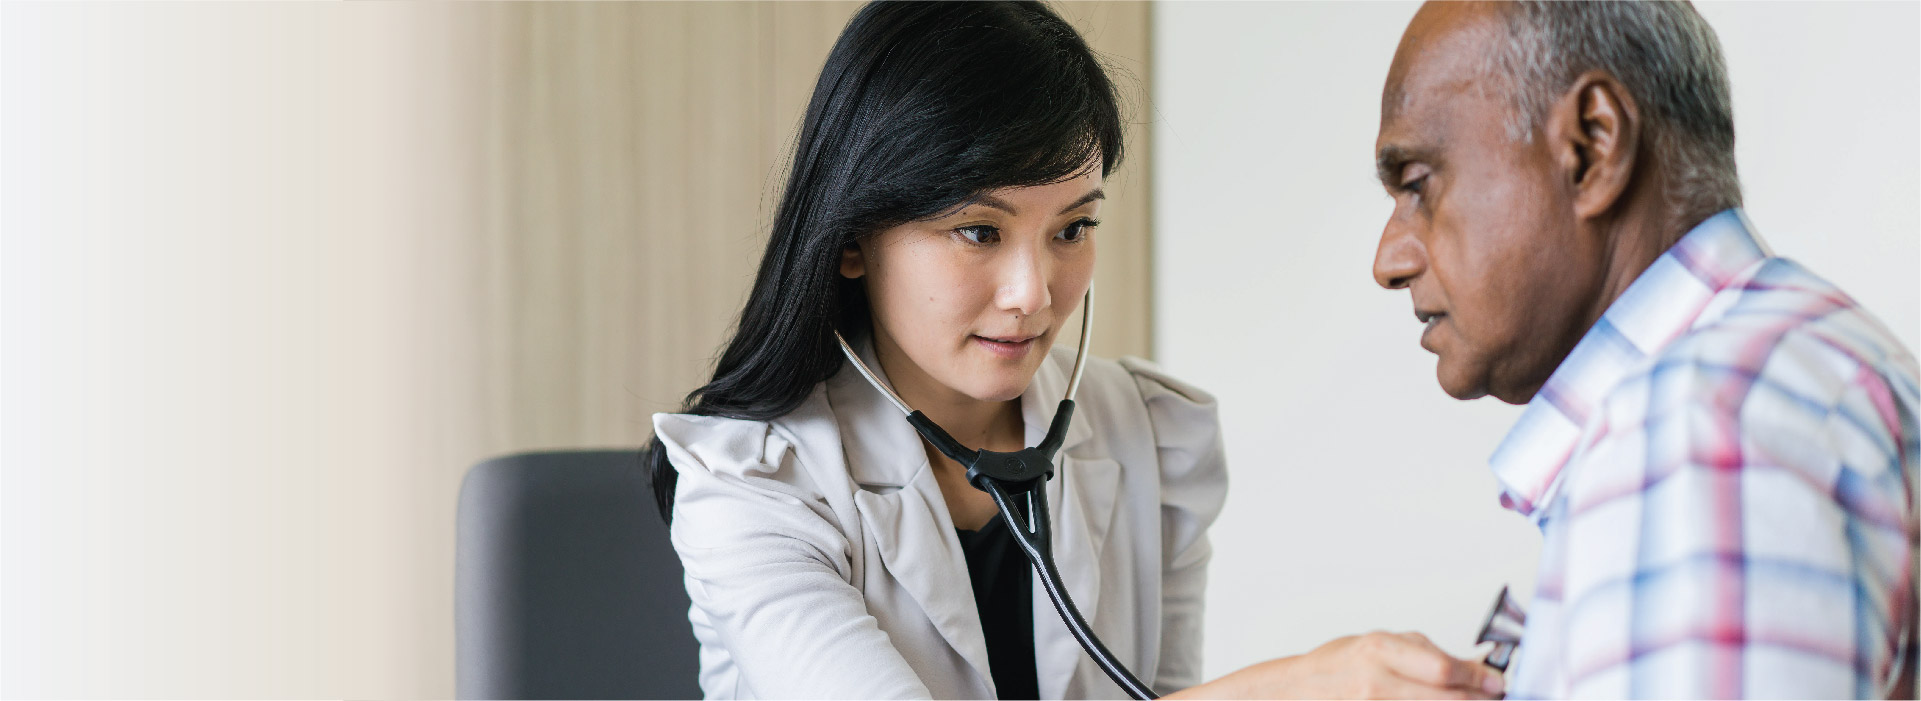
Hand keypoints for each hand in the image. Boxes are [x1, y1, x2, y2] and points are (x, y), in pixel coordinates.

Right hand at [1164, 631, 1504, 699]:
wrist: (1297, 691)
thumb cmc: (1339, 665)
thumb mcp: (1382, 644)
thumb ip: (1428, 654)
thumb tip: (1477, 666)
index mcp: (1381, 651)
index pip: (1446, 670)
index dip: (1481, 680)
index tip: (1499, 683)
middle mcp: (1378, 684)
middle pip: (1448, 699)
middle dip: (1479, 698)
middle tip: (1494, 697)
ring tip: (1471, 700)